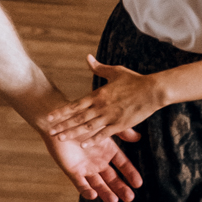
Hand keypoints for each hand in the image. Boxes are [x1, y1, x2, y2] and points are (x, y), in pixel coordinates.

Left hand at [44, 126, 142, 201]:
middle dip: (121, 188)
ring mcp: (86, 167)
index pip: (123, 165)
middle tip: (130, 198)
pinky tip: (93, 195)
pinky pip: (80, 183)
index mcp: (108, 151)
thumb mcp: (104, 126)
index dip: (130, 174)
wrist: (58, 121)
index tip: (138, 184)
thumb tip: (139, 137)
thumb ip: (121, 132)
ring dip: (105, 193)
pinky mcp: (73, 171)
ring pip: (98, 184)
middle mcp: (98, 161)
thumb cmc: (81, 121)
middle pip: (112, 178)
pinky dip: (86, 190)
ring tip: (114, 201)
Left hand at [45, 58, 164, 141]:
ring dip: (73, 133)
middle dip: (62, 125)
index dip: (61, 111)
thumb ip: (99, 67)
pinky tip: (83, 144)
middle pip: (77, 117)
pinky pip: (104, 134)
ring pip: (87, 127)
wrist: (152, 91)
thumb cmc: (134, 80)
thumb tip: (88, 57)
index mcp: (98, 94)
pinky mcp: (120, 125)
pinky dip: (93, 139)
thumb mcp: (115, 71)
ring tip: (60, 138)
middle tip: (49, 131)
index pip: (75, 105)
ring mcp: (110, 117)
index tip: (49, 116)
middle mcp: (101, 106)